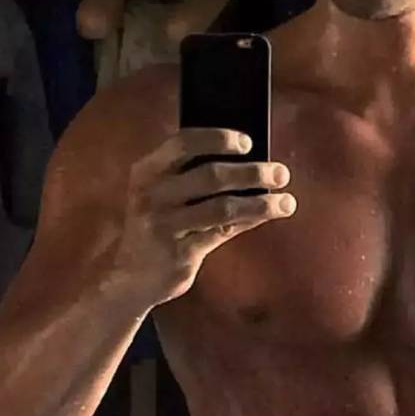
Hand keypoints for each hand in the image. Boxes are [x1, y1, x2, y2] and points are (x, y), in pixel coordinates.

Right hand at [112, 128, 295, 305]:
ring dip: (260, 203)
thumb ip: (194, 174)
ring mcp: (164, 225)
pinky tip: (268, 215)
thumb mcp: (162, 194)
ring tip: (287, 201)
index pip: (184, 142)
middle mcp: (152, 195)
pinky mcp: (178, 254)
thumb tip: (251, 159)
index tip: (249, 141)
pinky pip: (222, 232)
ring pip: (222, 207)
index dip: (219, 138)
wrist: (127, 277)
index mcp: (147, 171)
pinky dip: (249, 222)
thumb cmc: (157, 224)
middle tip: (282, 172)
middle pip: (211, 175)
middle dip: (252, 172)